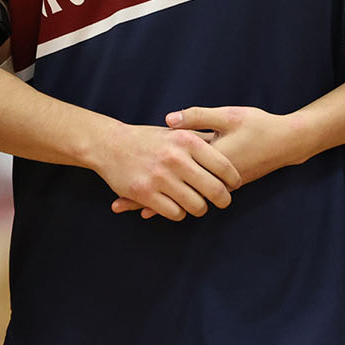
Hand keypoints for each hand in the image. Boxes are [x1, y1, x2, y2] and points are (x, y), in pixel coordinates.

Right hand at [90, 123, 240, 220]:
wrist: (110, 144)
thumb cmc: (148, 139)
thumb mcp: (175, 132)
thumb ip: (200, 139)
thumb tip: (231, 152)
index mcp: (186, 140)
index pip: (223, 166)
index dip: (233, 180)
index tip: (234, 185)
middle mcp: (175, 158)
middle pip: (215, 190)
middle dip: (223, 200)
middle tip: (223, 201)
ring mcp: (159, 177)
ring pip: (196, 206)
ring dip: (200, 208)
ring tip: (198, 205)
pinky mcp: (145, 193)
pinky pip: (175, 213)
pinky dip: (179, 213)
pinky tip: (177, 206)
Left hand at [110, 105, 305, 218]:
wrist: (288, 143)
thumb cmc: (258, 125)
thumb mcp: (228, 115)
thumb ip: (198, 118)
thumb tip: (168, 121)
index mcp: (210, 161)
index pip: (172, 176)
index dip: (147, 184)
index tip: (122, 190)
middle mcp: (213, 179)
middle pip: (174, 193)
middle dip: (146, 200)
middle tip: (119, 206)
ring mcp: (221, 185)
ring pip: (185, 197)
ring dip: (161, 202)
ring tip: (134, 209)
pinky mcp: (227, 185)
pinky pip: (196, 195)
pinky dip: (180, 198)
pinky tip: (167, 202)